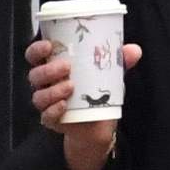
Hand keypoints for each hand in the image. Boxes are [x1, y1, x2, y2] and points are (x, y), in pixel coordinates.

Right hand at [27, 35, 140, 169]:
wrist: (98, 124)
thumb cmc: (96, 92)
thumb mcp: (109, 75)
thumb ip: (119, 61)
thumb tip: (134, 50)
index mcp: (52, 68)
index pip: (35, 56)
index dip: (37, 49)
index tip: (49, 45)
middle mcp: (45, 85)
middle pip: (35, 75)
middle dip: (48, 69)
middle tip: (67, 67)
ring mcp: (47, 103)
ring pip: (39, 96)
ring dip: (53, 90)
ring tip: (71, 86)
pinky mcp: (51, 120)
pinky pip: (46, 116)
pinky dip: (53, 110)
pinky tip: (64, 105)